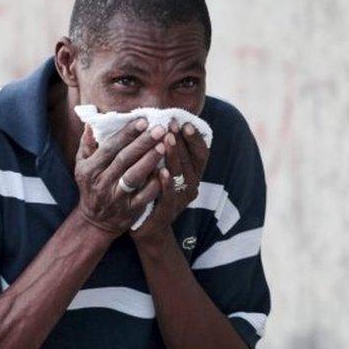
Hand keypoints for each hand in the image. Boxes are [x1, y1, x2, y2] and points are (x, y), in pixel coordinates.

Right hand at [74, 118, 167, 234]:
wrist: (95, 222)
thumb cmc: (92, 186)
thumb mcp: (82, 166)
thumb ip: (87, 145)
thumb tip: (91, 123)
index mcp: (90, 169)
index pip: (109, 147)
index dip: (126, 134)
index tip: (143, 120)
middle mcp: (101, 183)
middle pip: (124, 159)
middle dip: (142, 143)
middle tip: (159, 128)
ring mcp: (115, 198)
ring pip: (134, 176)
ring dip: (150, 160)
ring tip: (164, 145)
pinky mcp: (129, 211)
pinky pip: (144, 196)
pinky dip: (155, 184)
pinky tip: (166, 171)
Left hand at [131, 121, 209, 243]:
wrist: (147, 227)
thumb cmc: (154, 190)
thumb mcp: (163, 168)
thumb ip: (166, 149)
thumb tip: (161, 121)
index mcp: (193, 173)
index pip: (201, 152)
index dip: (195, 137)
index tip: (185, 121)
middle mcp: (192, 186)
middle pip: (191, 160)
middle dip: (182, 141)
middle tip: (173, 124)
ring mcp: (181, 200)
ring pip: (181, 175)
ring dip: (175, 156)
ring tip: (167, 140)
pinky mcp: (168, 212)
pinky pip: (169, 196)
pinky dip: (166, 183)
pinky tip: (161, 171)